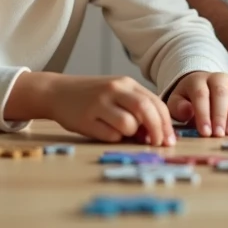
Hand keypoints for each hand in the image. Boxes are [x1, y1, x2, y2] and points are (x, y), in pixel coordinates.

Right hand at [39, 74, 175, 145]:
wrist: (58, 92)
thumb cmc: (93, 96)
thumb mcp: (117, 94)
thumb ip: (136, 108)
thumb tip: (157, 133)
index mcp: (126, 83)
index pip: (156, 103)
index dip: (166, 123)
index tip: (169, 140)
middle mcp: (115, 89)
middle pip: (146, 111)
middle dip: (157, 131)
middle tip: (157, 144)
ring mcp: (100, 103)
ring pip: (129, 126)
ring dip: (130, 134)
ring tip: (118, 130)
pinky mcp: (86, 119)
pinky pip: (110, 136)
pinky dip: (112, 138)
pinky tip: (102, 130)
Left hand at [167, 72, 227, 137]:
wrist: (202, 86)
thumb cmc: (188, 99)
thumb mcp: (177, 102)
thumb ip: (178, 107)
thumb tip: (187, 112)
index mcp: (198, 80)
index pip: (201, 95)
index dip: (203, 114)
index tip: (205, 132)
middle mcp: (218, 78)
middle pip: (221, 94)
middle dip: (220, 115)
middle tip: (218, 134)